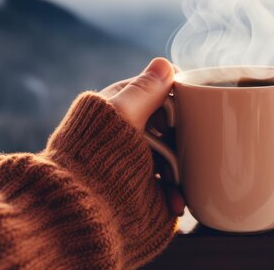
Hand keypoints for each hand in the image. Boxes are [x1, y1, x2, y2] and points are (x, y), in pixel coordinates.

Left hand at [99, 58, 185, 215]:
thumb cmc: (97, 158)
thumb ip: (144, 90)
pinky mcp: (141, 184)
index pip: (159, 89)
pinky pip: (166, 183)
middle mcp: (129, 129)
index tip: (191, 110)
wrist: (82, 211)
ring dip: (181, 170)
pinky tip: (176, 201)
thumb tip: (165, 63)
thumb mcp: (123, 116)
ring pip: (172, 155)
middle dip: (183, 139)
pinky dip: (174, 192)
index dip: (179, 98)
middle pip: (171, 123)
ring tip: (180, 184)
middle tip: (190, 149)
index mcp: (122, 105)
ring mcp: (136, 157)